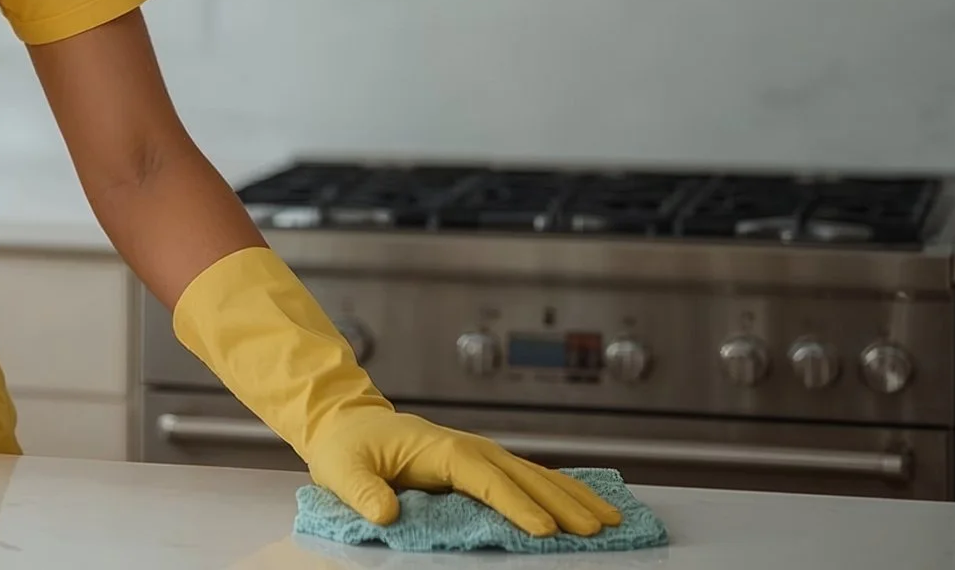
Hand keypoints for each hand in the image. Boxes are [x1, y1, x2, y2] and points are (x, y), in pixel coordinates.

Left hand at [303, 405, 620, 536]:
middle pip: (523, 477)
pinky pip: (528, 477)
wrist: (347, 423)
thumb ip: (363, 493)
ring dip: (573, 496)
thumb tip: (386, 514)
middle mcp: (468, 448)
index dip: (515, 504)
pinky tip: (586, 503)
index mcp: (440, 449)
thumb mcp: (342, 471)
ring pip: (535, 476)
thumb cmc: (347, 448)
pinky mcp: (483, 464)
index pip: (485, 479)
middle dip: (562, 503)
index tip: (544, 531)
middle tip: (598, 530)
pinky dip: (560, 490)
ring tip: (611, 518)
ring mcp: (479, 454)